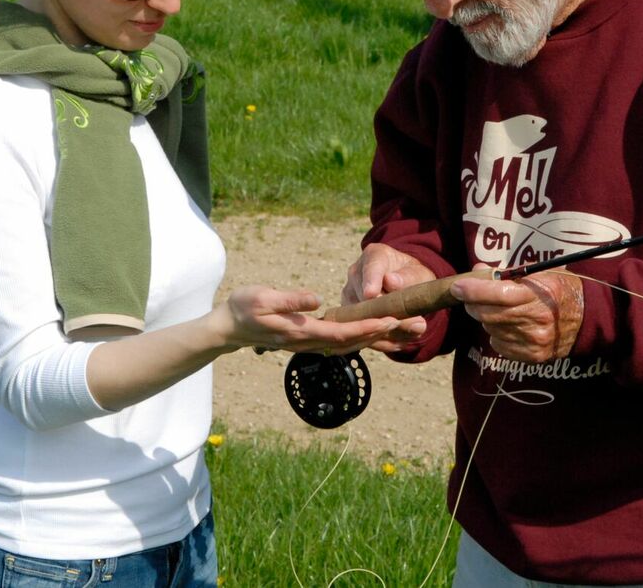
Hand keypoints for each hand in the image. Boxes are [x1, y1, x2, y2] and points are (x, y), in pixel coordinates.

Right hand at [219, 285, 398, 355]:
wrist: (230, 327)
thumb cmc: (244, 308)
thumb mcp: (262, 298)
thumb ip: (290, 299)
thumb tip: (316, 300)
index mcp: (302, 331)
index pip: (342, 331)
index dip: (367, 327)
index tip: (390, 320)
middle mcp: (311, 342)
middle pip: (354, 342)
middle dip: (384, 335)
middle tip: (413, 327)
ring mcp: (311, 343)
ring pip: (352, 345)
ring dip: (378, 340)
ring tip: (405, 332)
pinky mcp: (311, 340)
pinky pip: (344, 342)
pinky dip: (364, 339)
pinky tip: (378, 334)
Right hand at [341, 243, 431, 351]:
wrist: (404, 284)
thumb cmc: (411, 276)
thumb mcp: (418, 273)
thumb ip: (408, 277)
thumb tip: (392, 282)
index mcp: (373, 256)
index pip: (370, 268)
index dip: (370, 282)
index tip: (371, 294)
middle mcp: (356, 274)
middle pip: (364, 298)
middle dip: (386, 315)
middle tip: (416, 325)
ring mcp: (349, 295)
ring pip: (360, 318)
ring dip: (386, 331)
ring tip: (413, 333)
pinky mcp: (348, 314)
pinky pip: (360, 331)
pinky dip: (381, 340)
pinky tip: (400, 342)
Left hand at [451, 269, 583, 361]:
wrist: (589, 318)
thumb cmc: (560, 290)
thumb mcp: (539, 273)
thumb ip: (506, 273)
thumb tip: (477, 270)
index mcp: (539, 294)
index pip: (498, 294)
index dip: (473, 290)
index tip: (458, 286)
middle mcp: (537, 319)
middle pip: (489, 315)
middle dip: (473, 304)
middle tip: (469, 296)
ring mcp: (535, 341)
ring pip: (492, 330)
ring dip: (486, 319)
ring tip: (498, 310)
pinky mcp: (534, 356)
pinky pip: (500, 346)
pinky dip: (497, 335)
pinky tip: (508, 326)